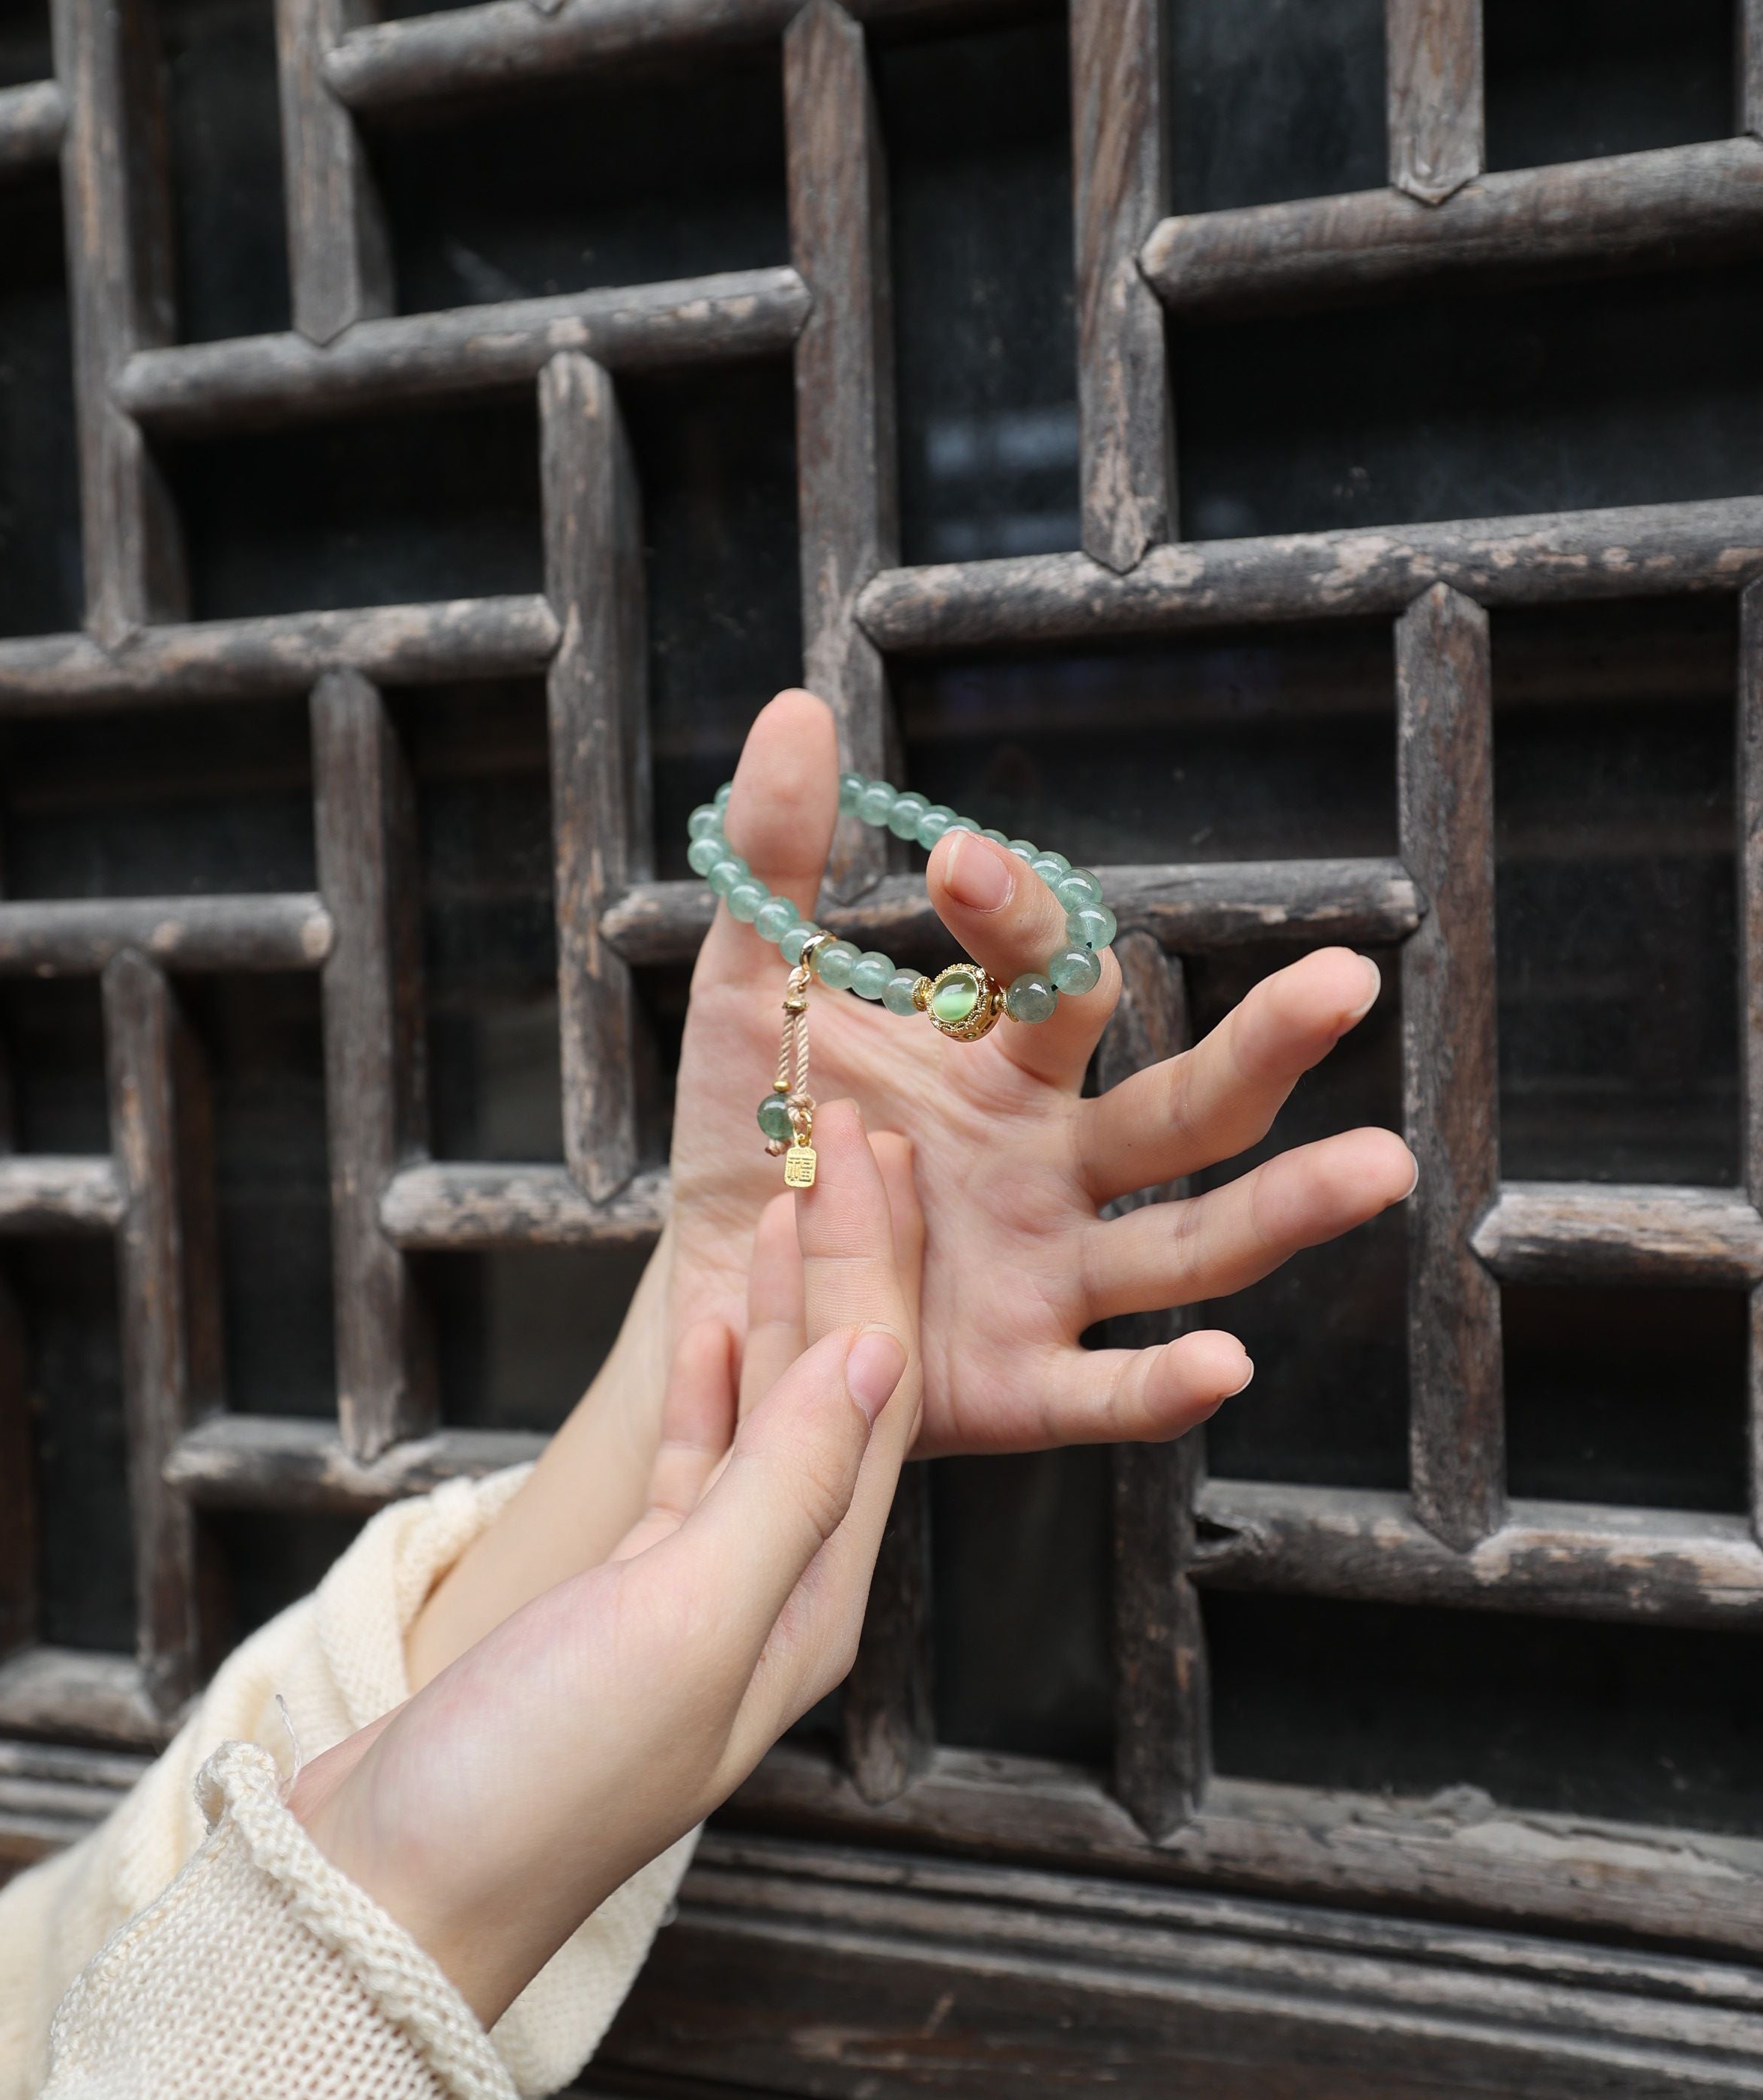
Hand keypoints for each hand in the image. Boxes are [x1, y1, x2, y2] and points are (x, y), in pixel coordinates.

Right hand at [295, 1104, 921, 2028]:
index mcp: (813, 1602)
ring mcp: (698, 1602)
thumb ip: (785, 1485)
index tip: (877, 1154)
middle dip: (850, 1269)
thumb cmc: (539, 1778)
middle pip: (835, 1399)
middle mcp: (776, 1598)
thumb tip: (874, 1352)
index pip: (875, 1400)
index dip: (880, 1268)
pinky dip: (706, 1388)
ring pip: (768, 1421)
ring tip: (792, 1204)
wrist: (392, 1896)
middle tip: (849, 1142)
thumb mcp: (685, 1618)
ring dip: (782, 1312)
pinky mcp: (621, 1605)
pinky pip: (693, 1470)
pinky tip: (704, 1328)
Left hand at [670, 689, 1414, 1454]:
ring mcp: (1051, 1275)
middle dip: (1263, 1043)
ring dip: (1283, 1210)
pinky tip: (1227, 1363)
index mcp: (1005, 1065)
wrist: (718, 1295)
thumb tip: (796, 707)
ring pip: (1187, 1242)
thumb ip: (777, 864)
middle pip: (1181, 1104)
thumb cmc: (757, 1135)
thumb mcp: (751, 994)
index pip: (1051, 982)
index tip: (954, 863)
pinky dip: (1166, 1385)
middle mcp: (1058, 1164)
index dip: (1016, 920)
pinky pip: (1106, 1392)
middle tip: (1347, 975)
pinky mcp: (1016, 1383)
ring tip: (1381, 1165)